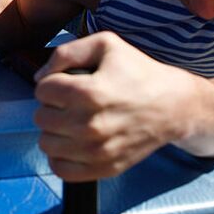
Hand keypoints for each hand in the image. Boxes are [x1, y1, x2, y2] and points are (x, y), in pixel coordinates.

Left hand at [33, 32, 186, 180]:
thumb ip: (66, 53)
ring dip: (54, 131)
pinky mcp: (104, 168)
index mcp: (90, 92)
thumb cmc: (139, 72)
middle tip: (69, 102)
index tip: (65, 83)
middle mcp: (92, 125)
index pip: (42, 90)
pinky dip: (61, 156)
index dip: (50, 83)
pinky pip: (61, 169)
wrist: (174, 105)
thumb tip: (39, 77)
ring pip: (47, 144)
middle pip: (41, 117)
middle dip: (51, 106)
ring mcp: (98, 151)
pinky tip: (73, 142)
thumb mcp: (105, 45)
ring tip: (71, 120)